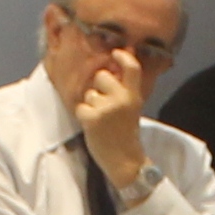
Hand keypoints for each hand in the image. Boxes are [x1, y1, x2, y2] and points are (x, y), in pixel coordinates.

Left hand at [67, 52, 153, 182]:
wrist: (125, 161)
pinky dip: (84, 116)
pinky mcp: (92, 118)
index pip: (132, 68)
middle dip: (99, 87)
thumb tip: (113, 69)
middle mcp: (121, 99)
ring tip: (101, 120)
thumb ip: (124, 90)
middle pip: (102, 76)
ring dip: (91, 105)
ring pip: (89, 93)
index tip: (116, 53)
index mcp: (134, 96)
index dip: (123, 57)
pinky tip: (94, 127)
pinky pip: (81, 107)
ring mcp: (106, 108)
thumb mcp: (131, 109)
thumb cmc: (126, 134)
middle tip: (105, 105)